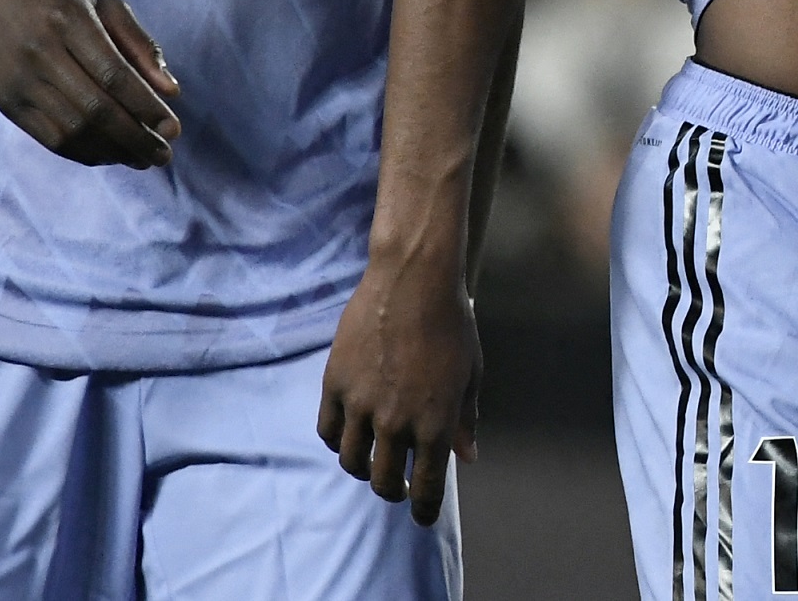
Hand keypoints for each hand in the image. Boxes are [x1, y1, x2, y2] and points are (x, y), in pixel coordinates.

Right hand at [0, 0, 180, 167]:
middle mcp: (42, 53)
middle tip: (163, 156)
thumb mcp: (104, 4)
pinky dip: (84, 152)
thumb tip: (171, 92)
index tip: (173, 129)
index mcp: (71, 21)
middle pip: (94, 109)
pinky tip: (109, 154)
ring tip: (141, 158)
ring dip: (112, 151)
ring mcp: (21, 82)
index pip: (114, 75)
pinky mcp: (8, 103)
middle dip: (135, 138)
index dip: (146, 106)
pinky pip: (50, 139)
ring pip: (72, 130)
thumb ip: (140, 45)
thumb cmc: (59, 0)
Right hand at [320, 255, 482, 524]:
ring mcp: (361, 405)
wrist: (414, 278)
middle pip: (385, 482)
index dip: (424, 510)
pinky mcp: (335, 384)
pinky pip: (327, 430)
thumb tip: (468, 457)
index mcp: (435, 424)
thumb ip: (466, 420)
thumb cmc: (453, 323)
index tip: (422, 518)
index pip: (427, 488)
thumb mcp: (470, 374)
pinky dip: (337, 440)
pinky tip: (348, 436)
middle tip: (399, 487)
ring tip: (372, 463)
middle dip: (394, 492)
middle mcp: (395, 423)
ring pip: (351, 461)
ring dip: (363, 470)